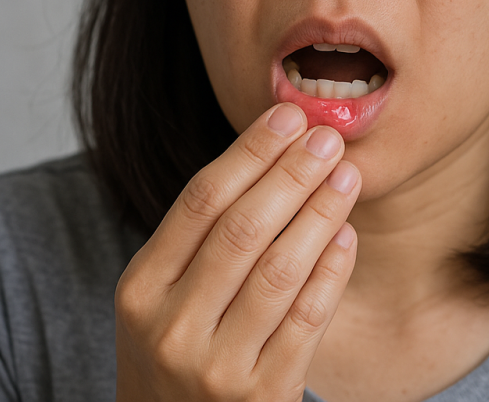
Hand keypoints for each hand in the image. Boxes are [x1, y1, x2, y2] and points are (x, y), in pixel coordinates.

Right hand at [114, 103, 360, 400]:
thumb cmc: (179, 347)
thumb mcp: (165, 294)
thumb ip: (205, 235)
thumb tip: (276, 154)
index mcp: (141, 288)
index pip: (201, 199)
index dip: (250, 150)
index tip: (289, 115)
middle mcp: (171, 327)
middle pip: (242, 228)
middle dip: (292, 174)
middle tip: (327, 137)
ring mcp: (216, 367)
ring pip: (280, 269)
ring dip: (320, 213)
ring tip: (347, 175)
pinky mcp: (262, 396)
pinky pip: (307, 319)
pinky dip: (332, 270)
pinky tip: (347, 235)